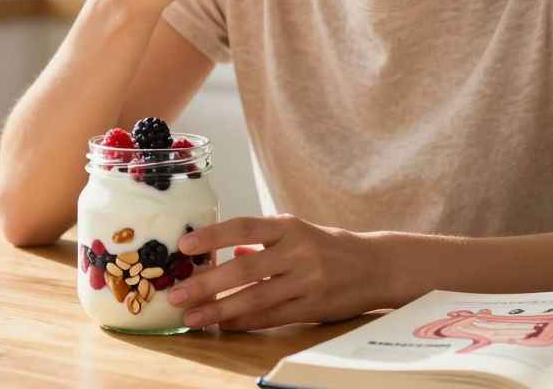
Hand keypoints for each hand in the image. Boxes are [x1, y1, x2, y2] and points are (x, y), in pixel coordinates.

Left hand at [167, 214, 390, 330]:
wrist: (376, 265)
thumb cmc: (327, 245)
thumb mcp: (296, 232)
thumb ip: (261, 241)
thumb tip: (225, 250)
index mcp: (289, 226)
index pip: (244, 227)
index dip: (213, 236)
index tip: (184, 245)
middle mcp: (298, 252)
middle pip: (245, 268)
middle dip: (206, 283)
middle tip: (176, 294)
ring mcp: (307, 281)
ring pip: (256, 298)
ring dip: (219, 310)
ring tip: (191, 317)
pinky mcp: (314, 307)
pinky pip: (272, 317)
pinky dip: (244, 322)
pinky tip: (222, 325)